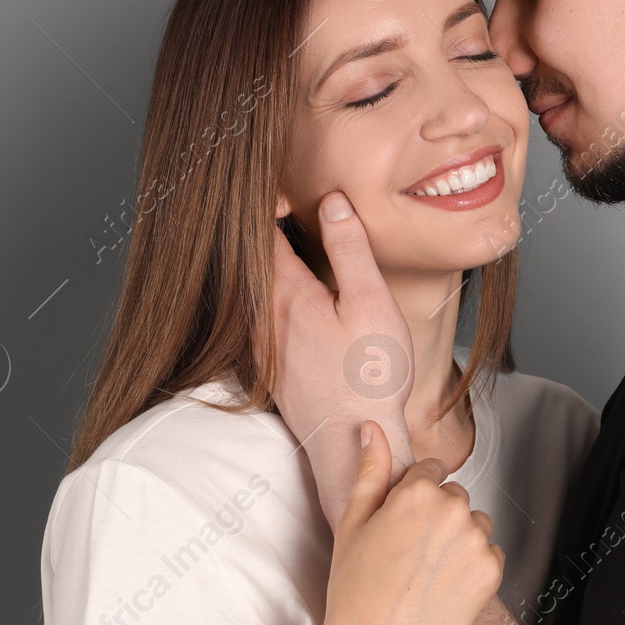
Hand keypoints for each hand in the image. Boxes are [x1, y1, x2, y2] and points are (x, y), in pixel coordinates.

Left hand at [257, 191, 414, 529]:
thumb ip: (349, 249)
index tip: (278, 180)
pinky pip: (265, 319)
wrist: (353, 444)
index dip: (269, 203)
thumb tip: (332, 201)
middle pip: (254, 261)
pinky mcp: (273, 369)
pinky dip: (272, 297)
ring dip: (267, 265)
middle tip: (277, 199)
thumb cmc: (369, 378)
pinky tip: (294, 296)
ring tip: (283, 238)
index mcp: (286, 295)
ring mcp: (265, 347)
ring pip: (257, 292)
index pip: (263, 234)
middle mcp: (264, 319)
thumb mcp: (370, 301)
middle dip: (264, 230)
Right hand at [302, 422, 504, 624]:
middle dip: (438, 515)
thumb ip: (370, 470)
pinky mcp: (492, 570)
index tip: (404, 521)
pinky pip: (490, 553)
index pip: (431, 470)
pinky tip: (445, 584)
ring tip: (428, 570)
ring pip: (475, 523)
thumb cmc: (356, 590)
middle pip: (455, 496)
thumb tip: (371, 430)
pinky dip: (473, 565)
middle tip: (411, 552)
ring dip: (460, 538)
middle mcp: (452, 510)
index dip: (415, 496)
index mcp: (416, 492)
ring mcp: (475, 541)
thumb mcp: (352, 523)